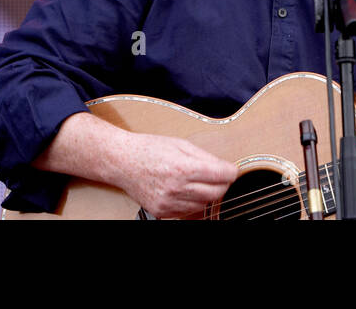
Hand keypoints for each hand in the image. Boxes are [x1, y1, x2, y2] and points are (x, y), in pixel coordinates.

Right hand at [114, 132, 238, 218]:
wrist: (122, 162)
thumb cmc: (150, 148)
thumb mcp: (180, 144)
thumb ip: (205, 157)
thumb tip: (225, 168)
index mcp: (183, 168)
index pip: (220, 176)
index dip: (231, 172)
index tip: (232, 170)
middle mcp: (176, 188)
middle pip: (215, 193)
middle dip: (222, 184)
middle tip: (219, 176)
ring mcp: (169, 203)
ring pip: (203, 205)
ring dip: (207, 194)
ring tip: (198, 180)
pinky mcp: (162, 212)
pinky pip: (187, 212)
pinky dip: (192, 202)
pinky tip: (185, 190)